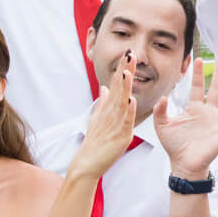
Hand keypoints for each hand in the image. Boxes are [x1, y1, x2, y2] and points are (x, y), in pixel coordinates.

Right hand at [67, 52, 138, 180]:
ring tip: (128, 71)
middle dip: (124, 70)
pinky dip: (128, 111)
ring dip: (124, 86)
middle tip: (129, 53)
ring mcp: (114, 124)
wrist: (86, 164)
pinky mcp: (119, 136)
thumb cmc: (94, 143)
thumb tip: (104, 88)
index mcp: (108, 108)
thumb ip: (102, 103)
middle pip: (118, 88)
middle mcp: (110, 113)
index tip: (128, 53)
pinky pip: (124, 122)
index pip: (116, 84)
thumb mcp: (98, 119)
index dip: (122, 69)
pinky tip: (131, 100)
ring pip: (120, 101)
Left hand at [154, 59, 217, 178]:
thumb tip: (163, 97)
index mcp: (193, 108)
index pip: (196, 86)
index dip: (197, 73)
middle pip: (215, 89)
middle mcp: (207, 112)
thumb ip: (160, 111)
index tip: (197, 58)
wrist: (184, 164)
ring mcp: (217, 122)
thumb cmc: (174, 146)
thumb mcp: (162, 126)